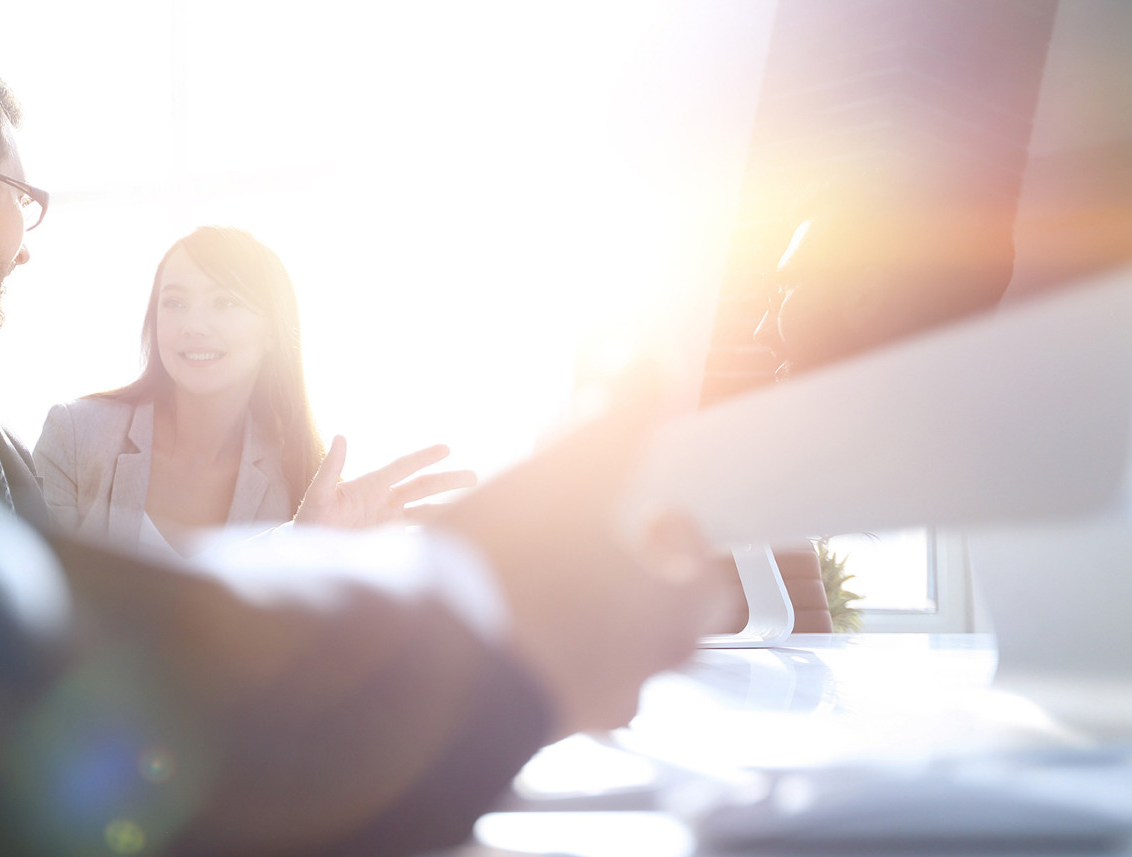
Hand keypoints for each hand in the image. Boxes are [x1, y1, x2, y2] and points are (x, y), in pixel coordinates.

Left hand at [294, 437, 477, 528]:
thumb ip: (330, 469)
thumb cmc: (310, 522)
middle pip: (422, 487)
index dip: (423, 457)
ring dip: (449, 508)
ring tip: (475, 507)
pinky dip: (436, 533)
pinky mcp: (390, 541)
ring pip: (426, 511)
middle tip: (474, 477)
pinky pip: (418, 535)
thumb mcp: (318, 496)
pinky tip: (454, 535)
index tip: (446, 448)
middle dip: (448, 481)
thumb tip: (340, 436)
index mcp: (371, 485)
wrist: (308, 554)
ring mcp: (389, 521)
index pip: (403, 467)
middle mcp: (384, 501)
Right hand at [434, 368, 729, 736]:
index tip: (652, 511)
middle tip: (593, 534)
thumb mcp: (573, 469)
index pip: (707, 582)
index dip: (681, 537)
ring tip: (541, 567)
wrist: (424, 663)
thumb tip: (652, 358)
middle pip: (658, 619)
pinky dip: (542, 640)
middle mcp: (638, 675)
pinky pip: (554, 675)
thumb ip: (623, 413)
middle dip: (629, 570)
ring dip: (585, 607)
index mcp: (668, 620)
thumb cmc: (510, 568)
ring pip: (604, 649)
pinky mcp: (531, 723)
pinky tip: (502, 604)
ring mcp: (585, 707)